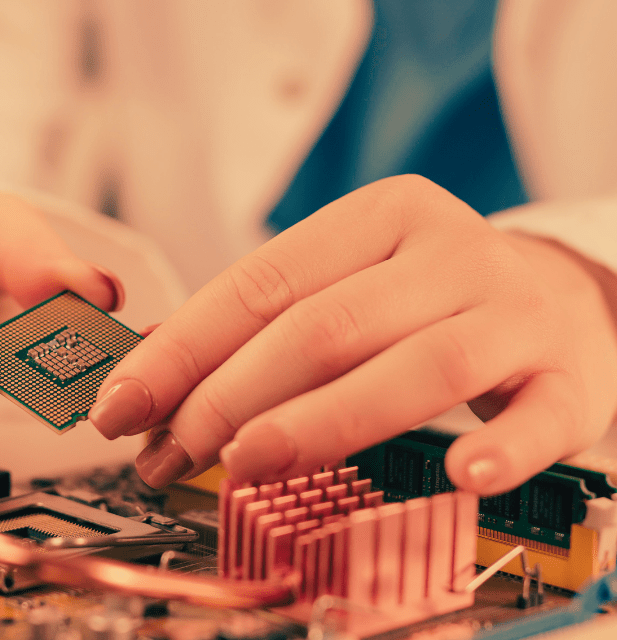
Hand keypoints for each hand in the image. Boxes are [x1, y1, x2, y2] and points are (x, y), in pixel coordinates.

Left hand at [89, 175, 616, 493]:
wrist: (564, 296)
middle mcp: (447, 252)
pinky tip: (457, 477)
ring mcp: (514, 312)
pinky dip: (498, 448)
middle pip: (323, 327)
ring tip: (251, 466)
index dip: (183, 349)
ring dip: (323, 424)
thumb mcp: (350, 280)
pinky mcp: (570, 374)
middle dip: (230, 398)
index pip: (261, 282)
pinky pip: (538, 416)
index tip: (124, 405)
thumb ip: (264, 319)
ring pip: (415, 370)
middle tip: (171, 454)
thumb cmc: (430, 297)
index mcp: (379, 217)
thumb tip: (154, 366)